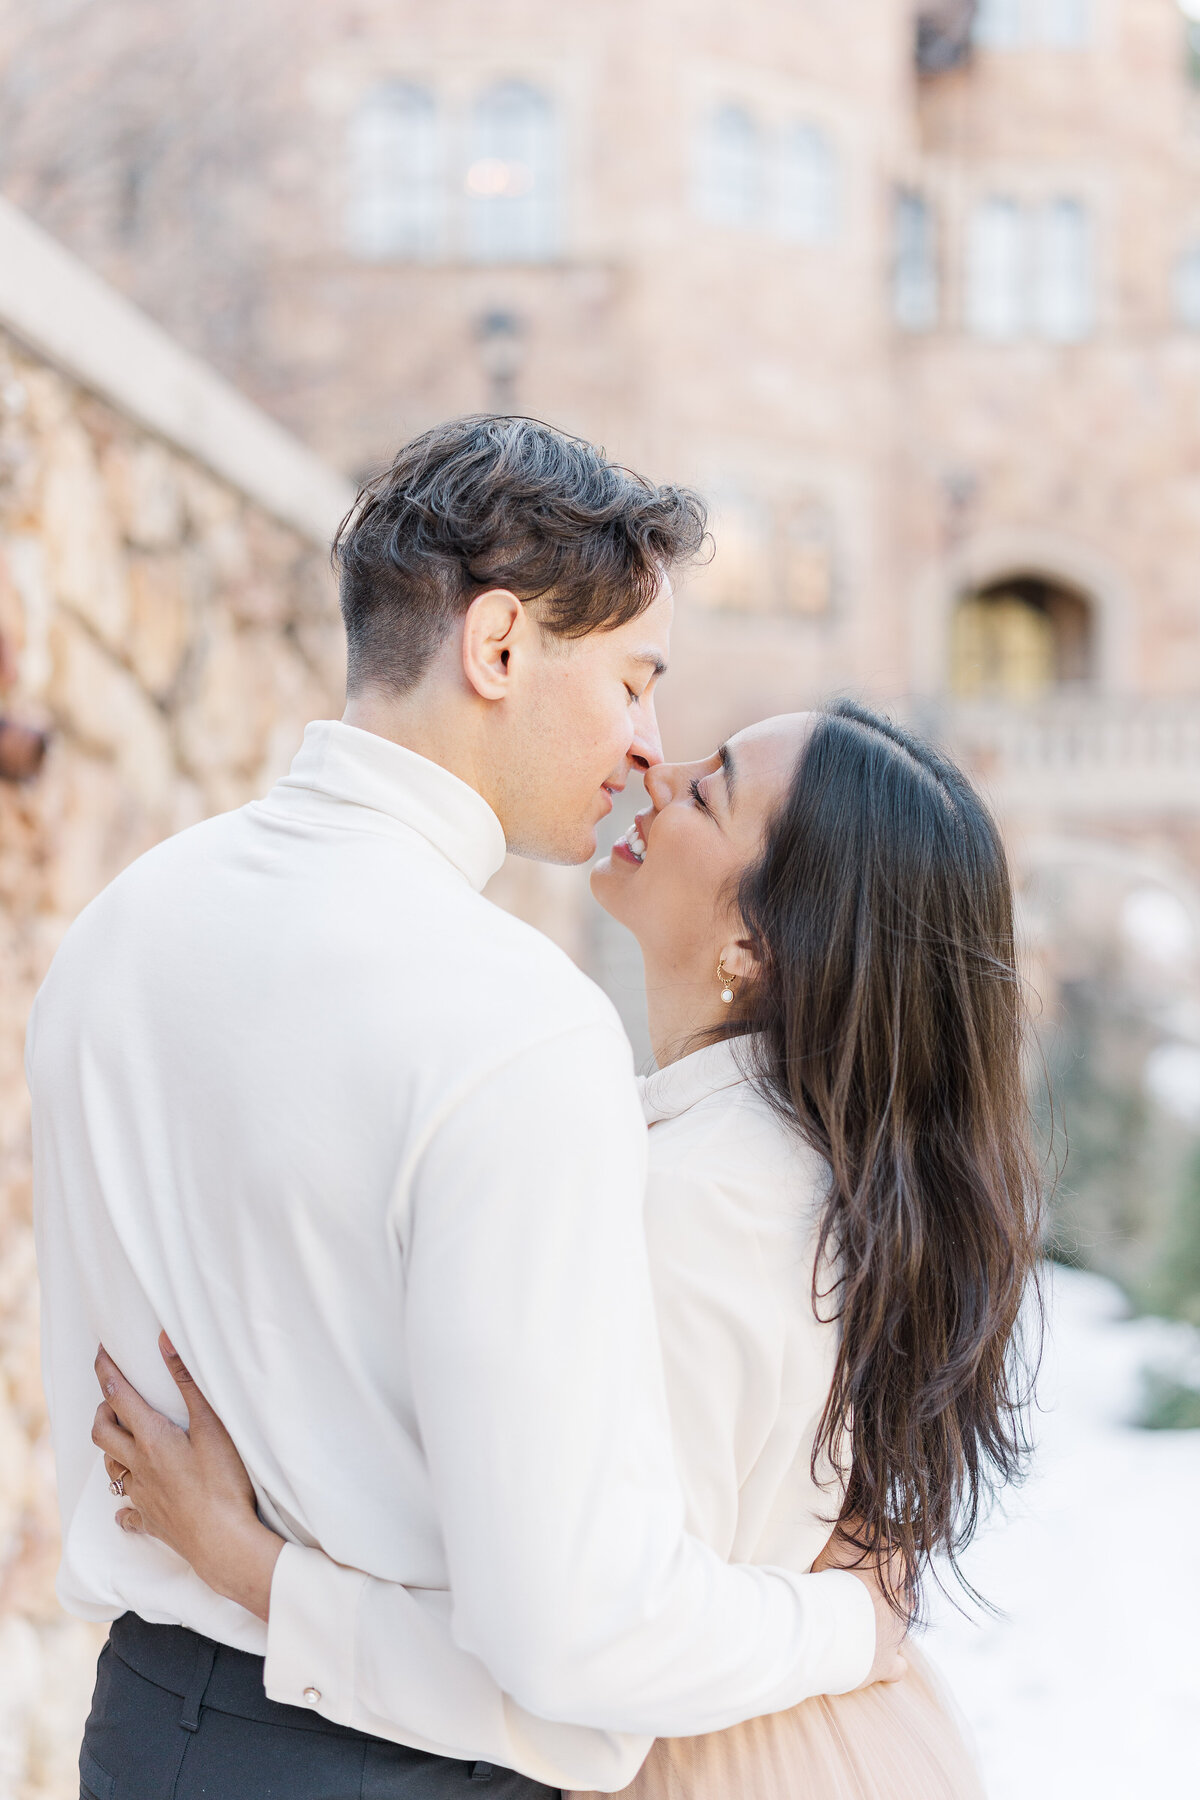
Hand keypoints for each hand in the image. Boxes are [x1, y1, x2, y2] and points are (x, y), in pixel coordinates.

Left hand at [92, 1334, 283, 1622]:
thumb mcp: (212, 1425)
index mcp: (151, 1440)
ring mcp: (142, 1496)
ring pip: (112, 1469)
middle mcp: (138, 1466)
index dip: (107, 1371)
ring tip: (125, 1439)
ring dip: (112, 1450)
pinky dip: (125, 1506)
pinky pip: (129, 1512)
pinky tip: (127, 1508)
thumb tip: (164, 1341)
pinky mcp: (151, 1521)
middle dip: (102, 1411)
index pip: (119, 1397)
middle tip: (114, 1399)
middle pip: (102, 1434)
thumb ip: (188, 1382)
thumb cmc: (223, 1482)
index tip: (101, 1352)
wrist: (224, 1543)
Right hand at [813, 1523, 907, 1686]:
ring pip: (900, 1626)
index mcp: (899, 1563)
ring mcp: (898, 1632)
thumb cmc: (834, 1570)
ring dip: (885, 1623)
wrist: (831, 1621)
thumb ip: (853, 1511)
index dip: (883, 1559)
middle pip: (902, 1591)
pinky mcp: (887, 1662)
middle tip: (861, 1591)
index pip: (902, 1557)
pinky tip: (884, 1663)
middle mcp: (904, 1597)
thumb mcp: (844, 1527)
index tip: (864, 1563)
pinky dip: (891, 1665)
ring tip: (863, 1621)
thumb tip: (858, 1483)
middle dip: (887, 1592)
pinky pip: (896, 1666)